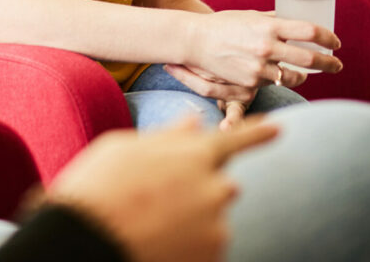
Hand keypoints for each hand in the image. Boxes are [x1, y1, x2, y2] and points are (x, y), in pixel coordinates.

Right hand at [46, 117, 278, 261]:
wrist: (90, 240)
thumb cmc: (101, 185)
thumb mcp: (127, 147)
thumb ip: (169, 136)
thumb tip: (194, 121)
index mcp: (194, 154)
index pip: (234, 140)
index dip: (257, 132)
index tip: (279, 126)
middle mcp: (215, 188)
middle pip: (218, 182)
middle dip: (197, 186)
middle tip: (155, 194)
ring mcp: (216, 226)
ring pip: (209, 215)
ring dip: (189, 216)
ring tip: (147, 219)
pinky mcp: (213, 255)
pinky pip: (205, 243)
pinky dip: (187, 243)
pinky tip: (156, 239)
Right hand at [183, 10, 340, 91]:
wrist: (195, 42)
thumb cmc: (222, 25)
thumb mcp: (250, 16)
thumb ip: (273, 20)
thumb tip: (294, 21)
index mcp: (268, 26)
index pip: (309, 32)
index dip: (328, 38)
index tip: (335, 42)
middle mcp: (266, 47)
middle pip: (311, 59)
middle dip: (330, 63)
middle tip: (336, 64)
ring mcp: (259, 67)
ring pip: (296, 77)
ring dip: (305, 76)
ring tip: (307, 73)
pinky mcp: (251, 82)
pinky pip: (273, 82)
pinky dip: (279, 78)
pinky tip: (277, 74)